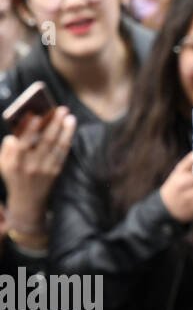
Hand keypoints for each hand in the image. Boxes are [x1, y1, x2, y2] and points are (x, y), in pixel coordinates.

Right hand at [0, 106, 76, 228]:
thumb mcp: (3, 164)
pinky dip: (67, 140)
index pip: (22, 145)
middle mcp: (31, 167)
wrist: (28, 200)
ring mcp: (45, 170)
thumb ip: (7, 149)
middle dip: (54, 124)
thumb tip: (15, 135)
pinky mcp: (56, 171)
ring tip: (70, 117)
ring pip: (58, 146)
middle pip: (45, 142)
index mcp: (14, 164)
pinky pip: (63, 153)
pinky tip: (70, 129)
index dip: (29, 131)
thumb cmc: (14, 176)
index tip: (37, 116)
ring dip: (66, 130)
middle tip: (62, 109)